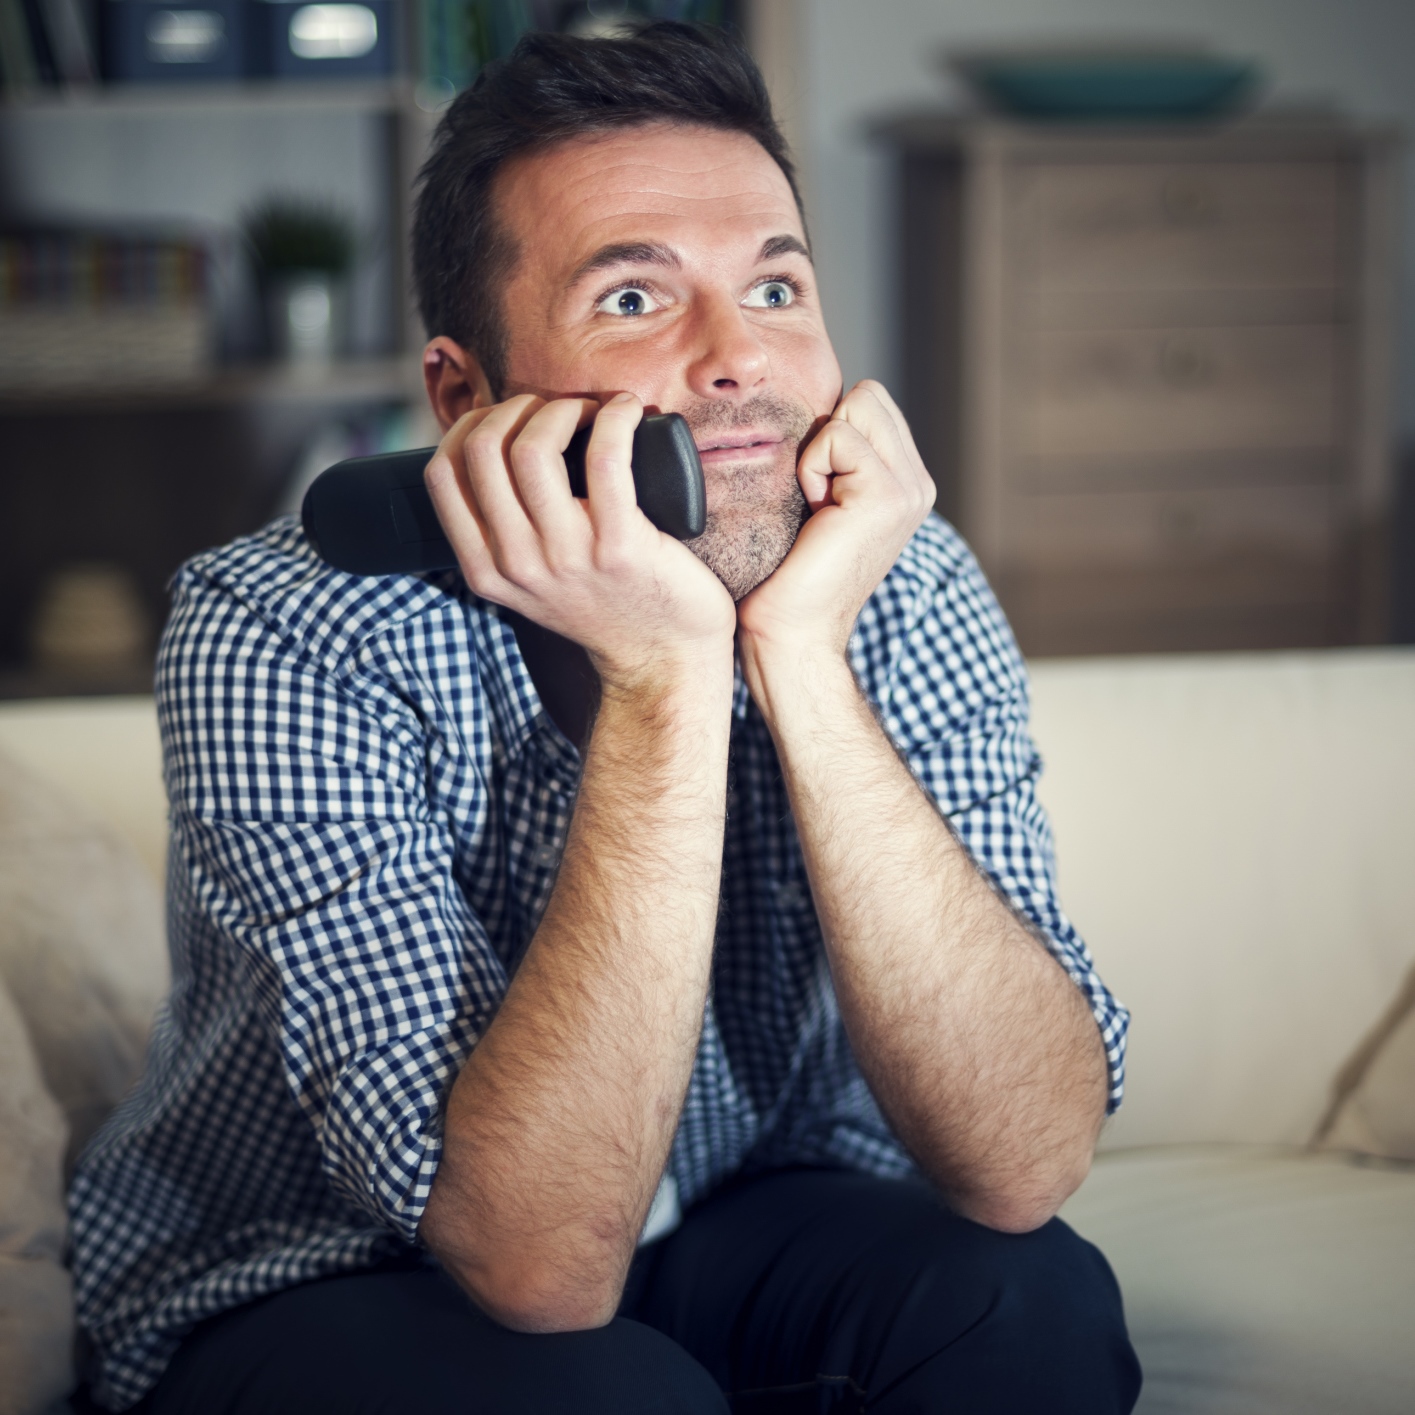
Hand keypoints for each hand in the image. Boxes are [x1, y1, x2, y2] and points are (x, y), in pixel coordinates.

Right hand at [424, 393, 735, 691]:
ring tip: (589, 412)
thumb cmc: (605, 607)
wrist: (662, 661)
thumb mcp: (531, 584)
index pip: (441, 474)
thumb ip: (504, 536)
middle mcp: (517, 564)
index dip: (470, 426)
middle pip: (482, 449)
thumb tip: (494, 451)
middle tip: (554, 411)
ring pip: (532, 446)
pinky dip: (615, 418)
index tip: (508, 420)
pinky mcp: (620, 545)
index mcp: (486, 570)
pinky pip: (606, 456)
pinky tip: (625, 412)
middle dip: (515, 408)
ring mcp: (566, 556)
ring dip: (561, 409)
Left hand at [737, 380, 933, 673]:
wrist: (793, 635)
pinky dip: (810, 468)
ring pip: (858, 404)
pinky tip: (814, 515)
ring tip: (815, 506)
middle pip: (868, 395)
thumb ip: (832, 458)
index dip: (828, 432)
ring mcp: (909, 489)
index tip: (813, 492)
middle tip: (814, 497)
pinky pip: (836, 434)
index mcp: (905, 483)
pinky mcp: (887, 494)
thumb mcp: (817, 503)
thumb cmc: (786, 577)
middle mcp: (917, 483)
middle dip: (828, 433)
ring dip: (819, 450)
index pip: (869, 403)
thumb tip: (807, 411)